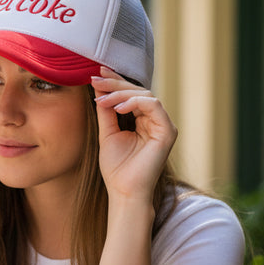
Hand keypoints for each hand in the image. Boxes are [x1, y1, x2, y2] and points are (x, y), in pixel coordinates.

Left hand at [91, 67, 176, 200]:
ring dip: (121, 93)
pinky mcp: (168, 131)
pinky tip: (117, 108)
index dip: (115, 81)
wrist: (124, 191)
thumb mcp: (107, 133)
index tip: (96, 73)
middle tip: (96, 79)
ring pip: (145, 95)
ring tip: (102, 99)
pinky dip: (135, 102)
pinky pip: (154, 105)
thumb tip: (98, 87)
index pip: (130, 94)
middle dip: (115, 83)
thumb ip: (106, 111)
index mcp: (143, 120)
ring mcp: (163, 125)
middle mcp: (155, 120)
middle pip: (138, 91)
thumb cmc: (117, 168)